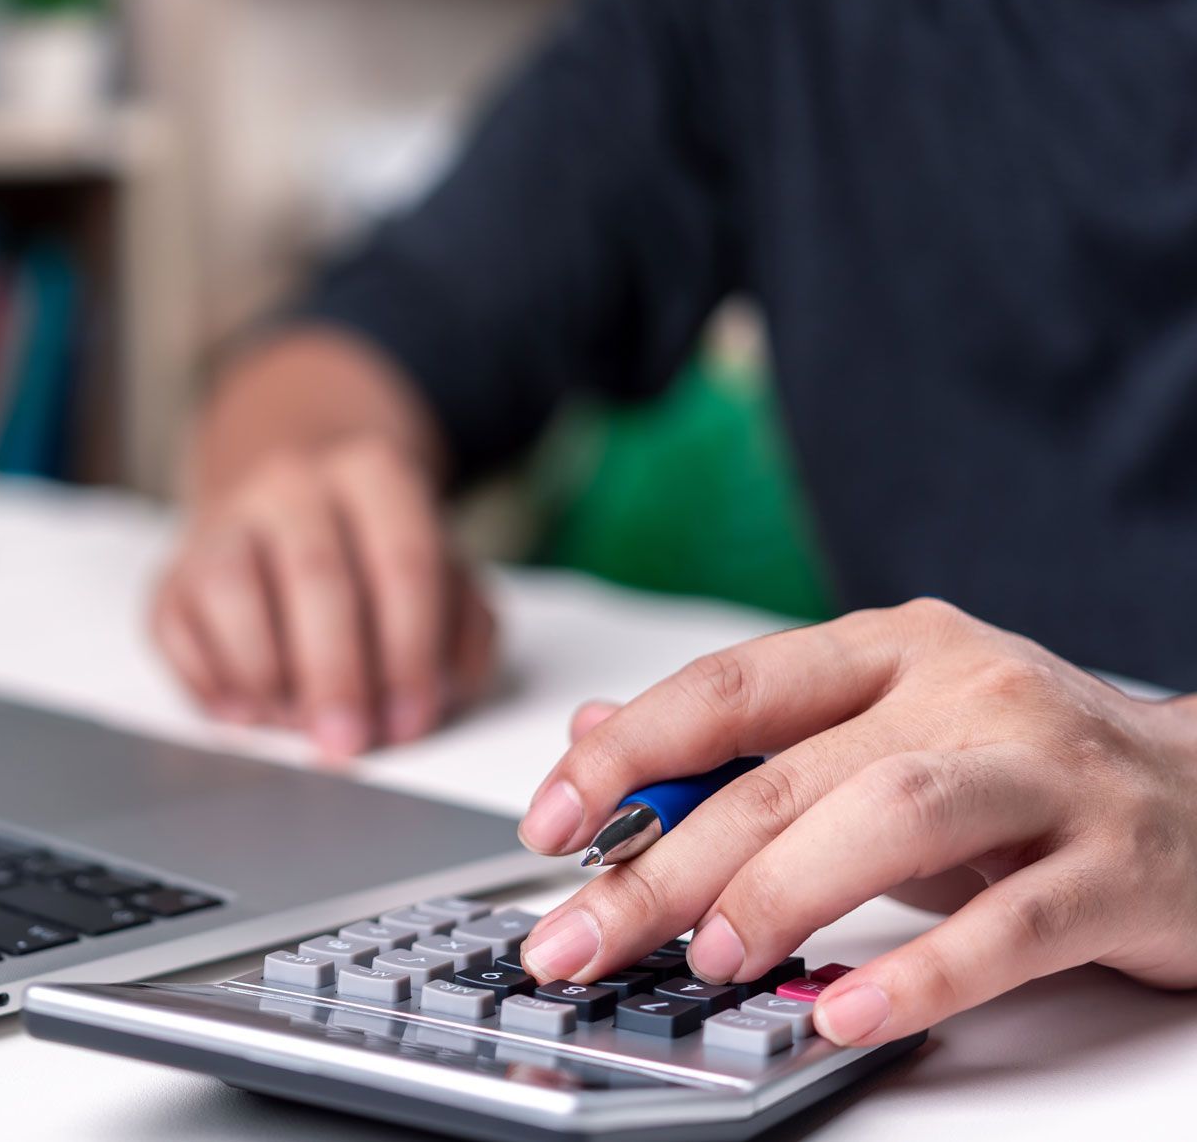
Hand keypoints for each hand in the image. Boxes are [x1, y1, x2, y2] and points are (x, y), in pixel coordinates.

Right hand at [149, 435, 495, 757]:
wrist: (293, 503)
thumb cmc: (376, 556)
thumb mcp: (444, 570)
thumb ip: (461, 627)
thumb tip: (444, 690)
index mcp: (375, 473)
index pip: (403, 558)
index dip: (408, 649)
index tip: (410, 719)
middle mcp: (293, 483)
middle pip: (316, 573)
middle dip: (333, 673)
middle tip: (347, 742)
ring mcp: (225, 521)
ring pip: (230, 587)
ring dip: (264, 673)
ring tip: (292, 724)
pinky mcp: (172, 570)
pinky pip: (176, 625)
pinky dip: (208, 680)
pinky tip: (246, 713)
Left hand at [515, 598, 1196, 1045]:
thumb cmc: (1024, 774)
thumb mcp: (876, 735)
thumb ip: (742, 738)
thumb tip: (594, 732)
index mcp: (891, 649)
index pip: (729, 687)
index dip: (627, 756)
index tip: (546, 824)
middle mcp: (965, 689)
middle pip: (785, 771)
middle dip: (664, 863)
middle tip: (582, 937)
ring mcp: (1048, 773)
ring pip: (890, 817)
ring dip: (780, 893)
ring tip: (710, 960)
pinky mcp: (1118, 867)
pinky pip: (1010, 925)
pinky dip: (919, 973)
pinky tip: (844, 1013)